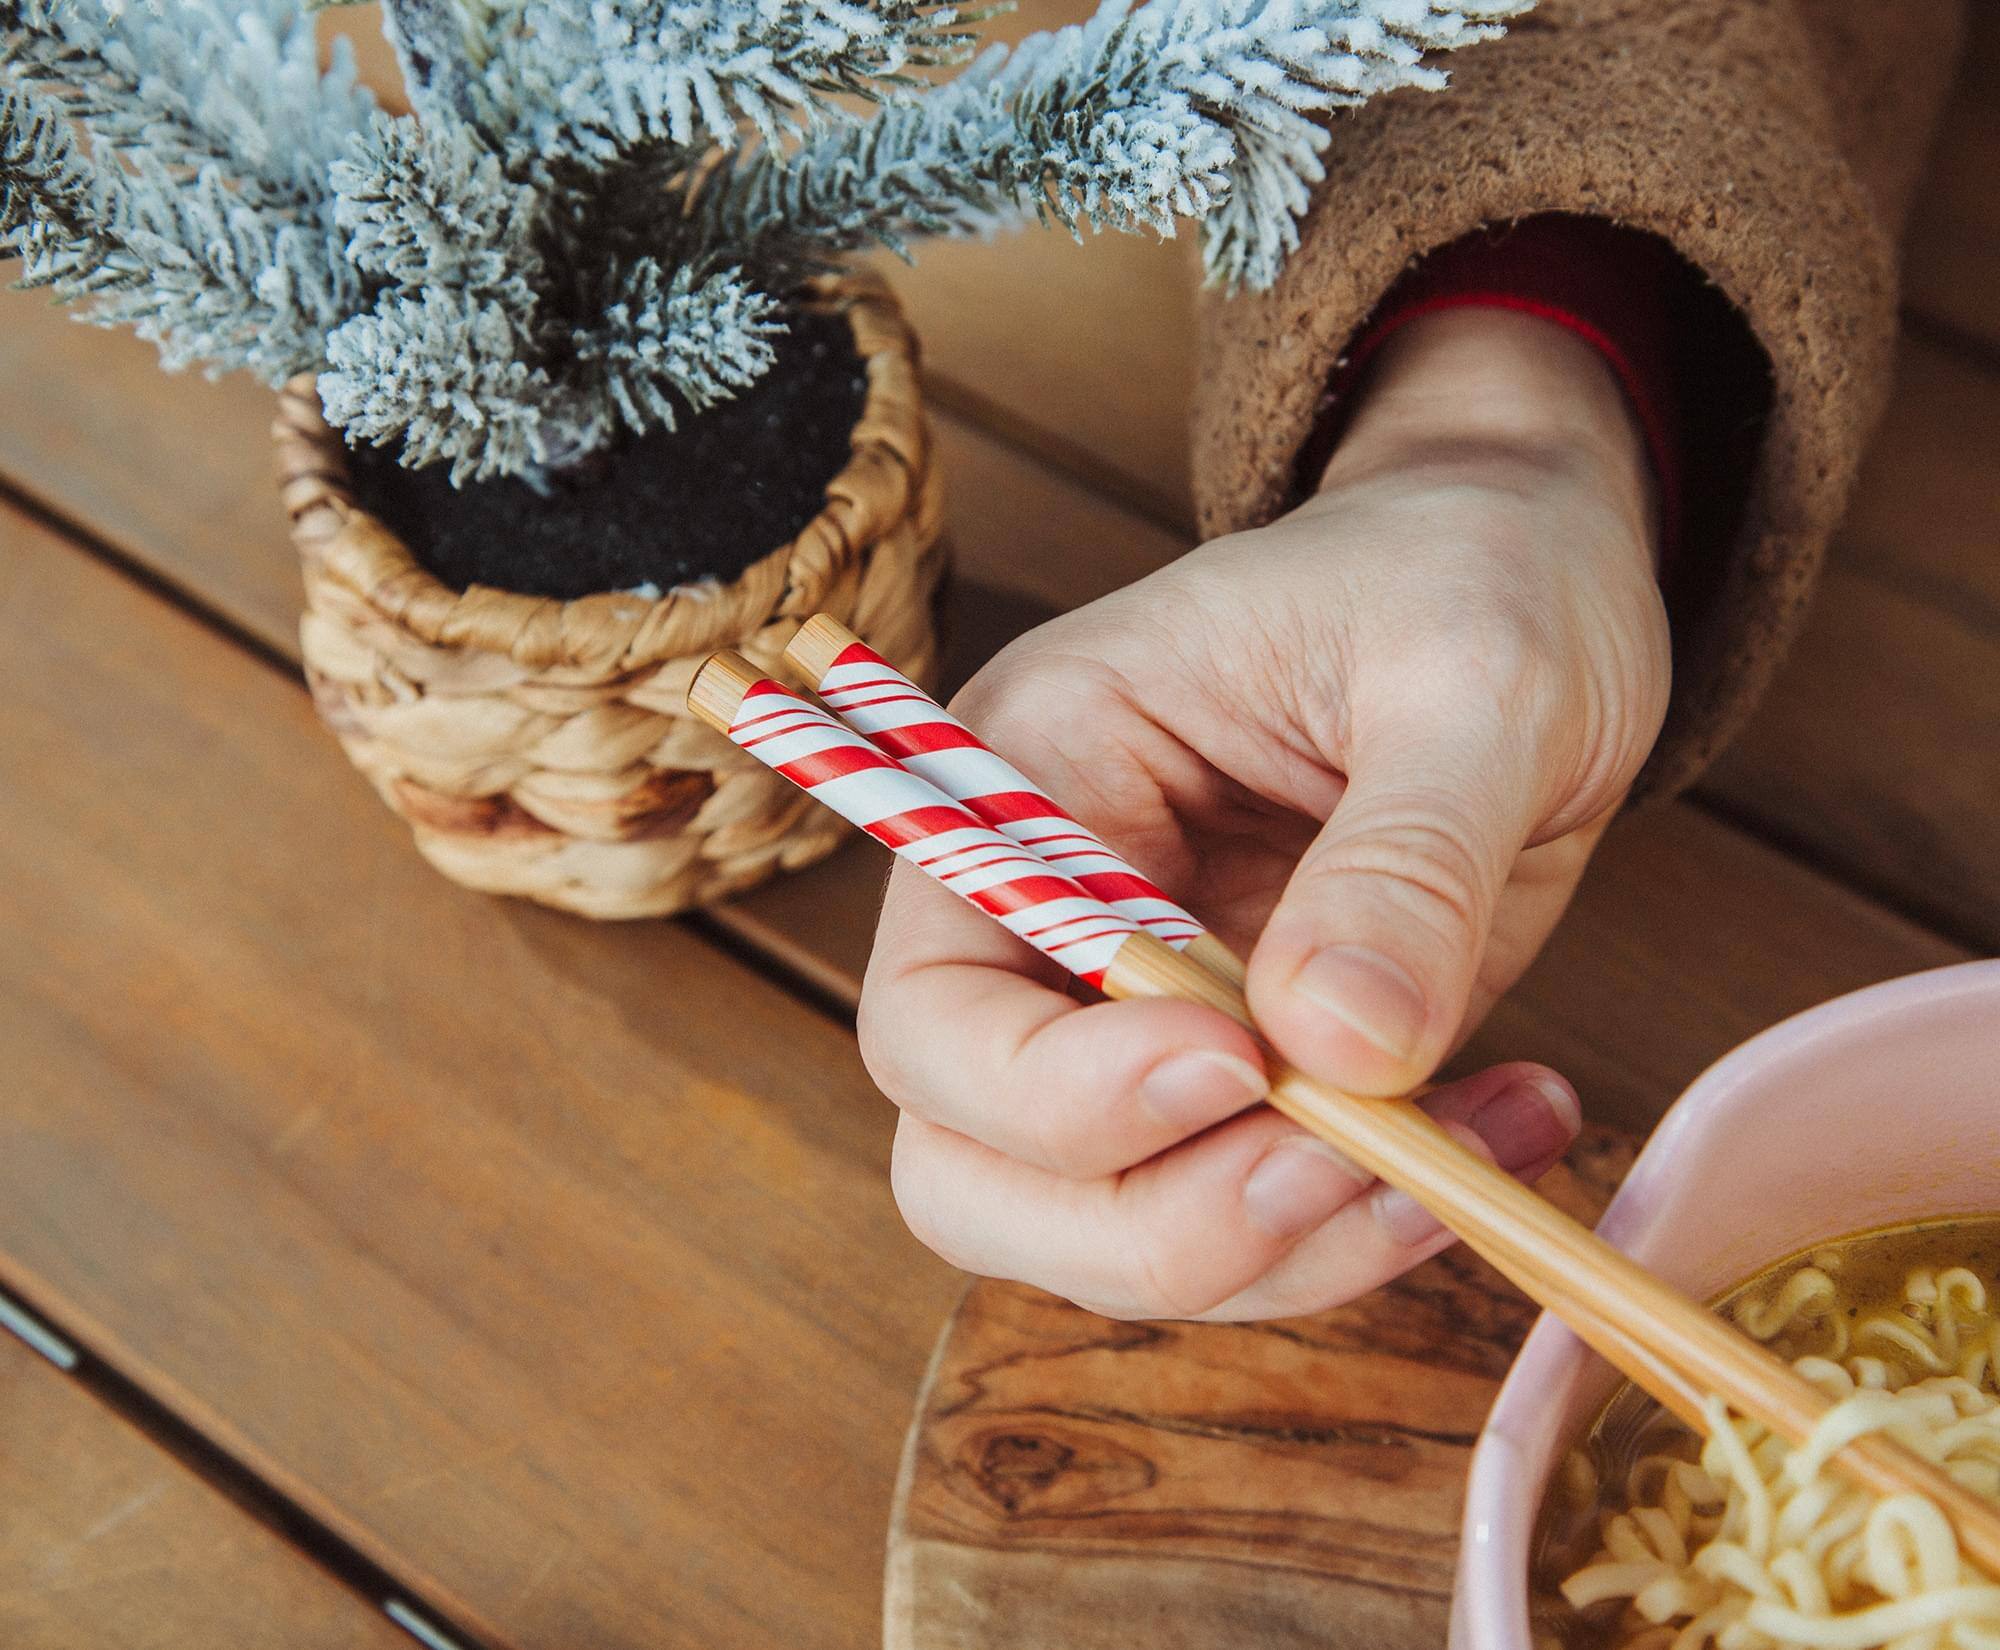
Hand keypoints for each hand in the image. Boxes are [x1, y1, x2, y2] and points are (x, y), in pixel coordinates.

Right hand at [861, 308, 1671, 1319]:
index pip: (940, 1007)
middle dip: (1147, 1222)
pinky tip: (1503, 1139)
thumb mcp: (1471, 677)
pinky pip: (1252, 1211)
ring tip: (1467, 1159)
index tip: (1244, 1067)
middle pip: (971, 1165)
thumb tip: (1339, 1046)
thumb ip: (1405, 857)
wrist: (1533, 570)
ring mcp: (1141, 1011)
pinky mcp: (1249, 1068)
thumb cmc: (1474, 573)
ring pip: (1103, 1226)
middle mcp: (1049, 917)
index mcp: (1035, 775)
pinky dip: (1366, 1227)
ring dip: (1279, 1248)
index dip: (1057, 1093)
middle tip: (1336, 1175)